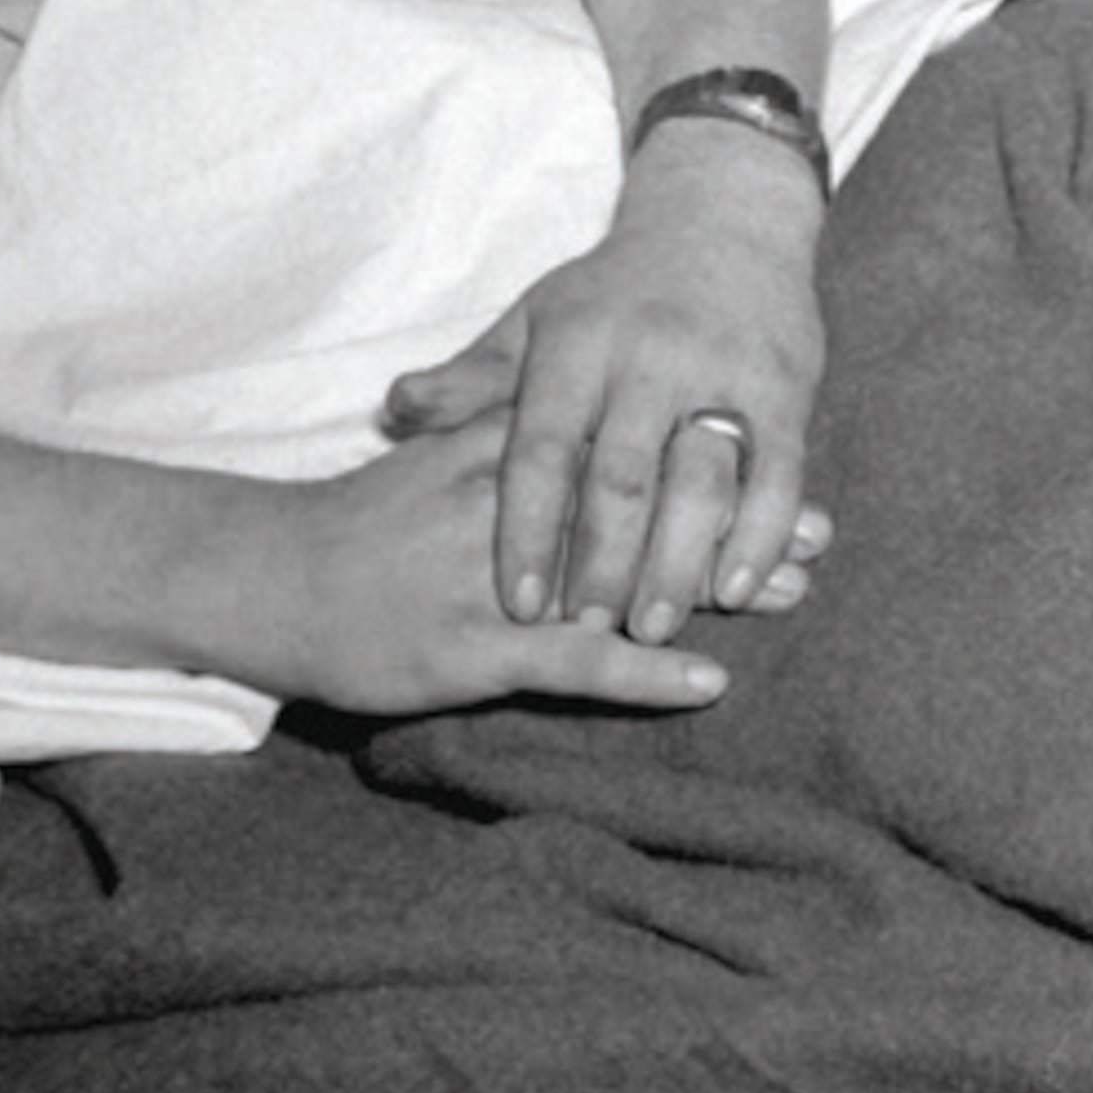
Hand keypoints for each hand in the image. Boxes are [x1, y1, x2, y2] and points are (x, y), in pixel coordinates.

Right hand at [263, 418, 773, 714]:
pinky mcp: (475, 647)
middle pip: (649, 504)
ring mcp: (499, 578)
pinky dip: (646, 674)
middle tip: (820, 532)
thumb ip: (518, 418)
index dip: (712, 452)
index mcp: (512, 446)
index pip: (634, 441)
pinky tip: (710, 680)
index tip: (786, 450)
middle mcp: (516, 502)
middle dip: (734, 517)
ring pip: (627, 581)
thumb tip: (601, 412)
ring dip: (712, 589)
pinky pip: (577, 663)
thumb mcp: (449, 447)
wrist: (272, 574)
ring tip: (791, 594)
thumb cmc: (371, 518)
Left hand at [378, 120, 824, 643]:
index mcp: (579, 342)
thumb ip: (473, 378)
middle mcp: (651, 355)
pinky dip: (760, 535)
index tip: (517, 604)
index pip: (543, 449)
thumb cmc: (616, 290)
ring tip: (655, 625)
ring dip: (680, 562)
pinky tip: (737, 588)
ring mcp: (724, 370)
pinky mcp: (786, 386)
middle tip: (588, 629)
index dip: (529, 530)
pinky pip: (778, 473)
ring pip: (702, 480)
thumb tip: (395, 407)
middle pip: (623, 476)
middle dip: (603, 563)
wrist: (725, 218)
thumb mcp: (538, 319)